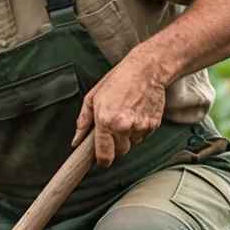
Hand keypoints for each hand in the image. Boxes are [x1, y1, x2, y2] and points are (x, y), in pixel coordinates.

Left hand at [73, 47, 168, 166]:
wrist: (148, 68)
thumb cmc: (119, 80)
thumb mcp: (93, 97)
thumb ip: (83, 122)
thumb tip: (76, 141)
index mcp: (106, 121)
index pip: (104, 155)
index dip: (102, 161)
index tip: (101, 160)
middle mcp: (124, 126)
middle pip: (120, 152)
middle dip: (115, 145)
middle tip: (114, 129)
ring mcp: (140, 126)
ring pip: (132, 144)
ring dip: (128, 137)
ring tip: (126, 117)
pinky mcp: (153, 124)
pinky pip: (143, 136)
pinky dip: (139, 130)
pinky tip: (137, 114)